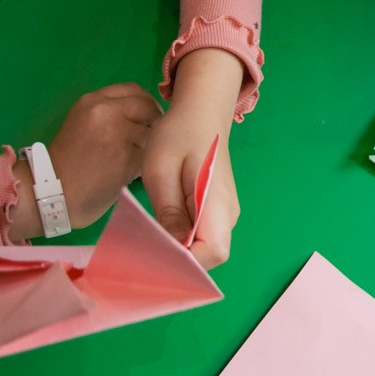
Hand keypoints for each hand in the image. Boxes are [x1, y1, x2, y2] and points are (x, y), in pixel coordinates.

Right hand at [14, 82, 161, 238]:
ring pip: (152, 133)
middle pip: (148, 108)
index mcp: (93, 100)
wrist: (54, 192)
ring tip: (133, 158)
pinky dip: (144, 164)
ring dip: (148, 146)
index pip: (134, 90)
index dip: (146, 102)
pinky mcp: (128, 157)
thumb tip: (147, 112)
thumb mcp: (82, 123)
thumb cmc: (67, 161)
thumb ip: (110, 113)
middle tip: (149, 138)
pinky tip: (130, 172)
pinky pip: (149, 156)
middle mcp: (106, 111)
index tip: (148, 116)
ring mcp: (118, 134)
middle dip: (153, 122)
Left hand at [142, 48, 244, 267]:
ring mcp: (226, 213)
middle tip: (146, 254)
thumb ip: (168, 210)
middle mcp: (228, 214)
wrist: (201, 112)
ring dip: (180, 250)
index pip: (212, 252)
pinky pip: (203, 235)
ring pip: (205, 247)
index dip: (186, 263)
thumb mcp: (160, 170)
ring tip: (149, 243)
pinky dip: (183, 239)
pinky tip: (161, 229)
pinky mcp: (217, 210)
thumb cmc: (178, 135)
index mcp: (216, 203)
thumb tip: (173, 247)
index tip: (157, 258)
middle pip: (209, 255)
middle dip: (179, 261)